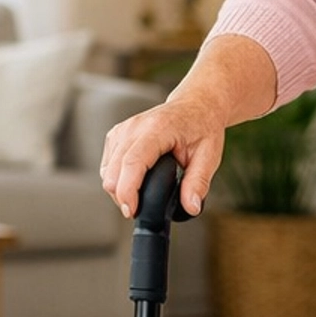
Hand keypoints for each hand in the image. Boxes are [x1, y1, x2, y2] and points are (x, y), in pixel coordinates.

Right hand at [100, 101, 223, 221]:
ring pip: (106, 169)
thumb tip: (191, 208)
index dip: (127, 191)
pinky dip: (115, 179)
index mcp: (158, 129)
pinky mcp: (117, 134)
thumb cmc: (202, 127)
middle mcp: (134, 127)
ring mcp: (123, 129)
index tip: (131, 211)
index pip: (133, 162)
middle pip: (113, 170)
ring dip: (117, 189)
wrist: (195, 105)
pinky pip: (106, 164)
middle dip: (121, 197)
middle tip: (139, 211)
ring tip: (137, 199)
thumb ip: (199, 182)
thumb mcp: (209, 155)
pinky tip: (132, 184)